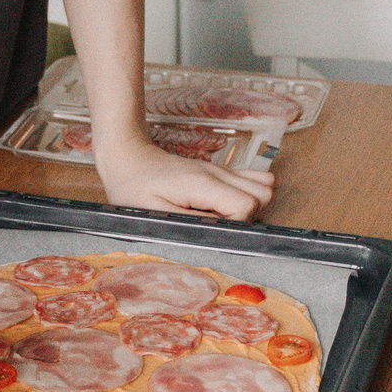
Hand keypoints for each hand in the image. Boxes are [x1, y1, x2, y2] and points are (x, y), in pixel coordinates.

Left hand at [93, 129, 274, 219]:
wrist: (128, 157)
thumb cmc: (133, 187)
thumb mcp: (152, 214)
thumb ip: (189, 224)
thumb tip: (219, 233)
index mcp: (202, 184)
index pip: (246, 205)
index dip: (237, 225)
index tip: (216, 231)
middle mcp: (218, 173)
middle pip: (264, 194)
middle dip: (250, 218)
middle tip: (220, 225)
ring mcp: (221, 170)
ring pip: (264, 185)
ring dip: (252, 206)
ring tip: (223, 217)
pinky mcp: (220, 172)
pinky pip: (253, 179)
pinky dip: (249, 195)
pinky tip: (225, 206)